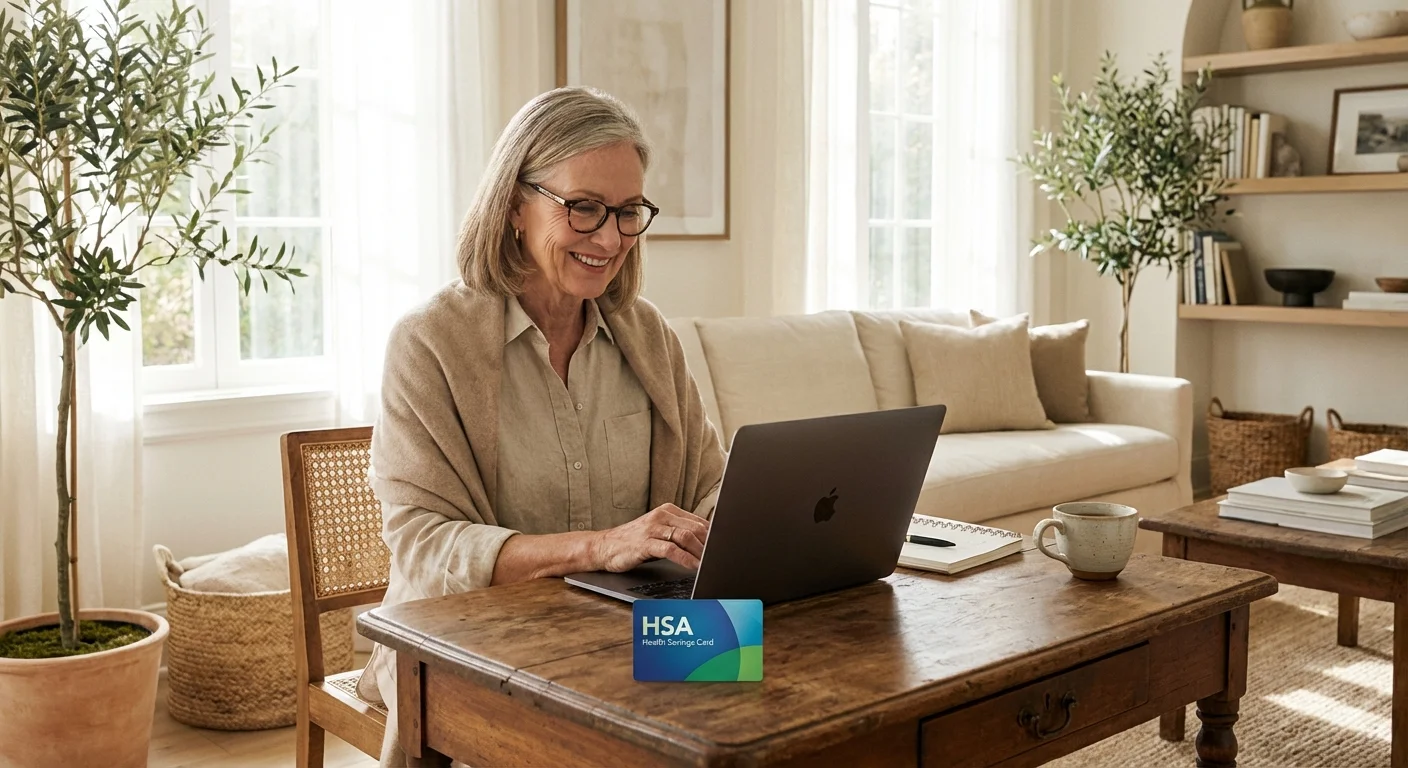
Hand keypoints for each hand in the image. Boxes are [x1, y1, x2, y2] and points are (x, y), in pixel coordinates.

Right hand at [591, 504, 709, 572]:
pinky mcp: (644, 543)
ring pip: (685, 537)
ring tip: (708, 564)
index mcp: (667, 510)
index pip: (698, 521)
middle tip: (718, 558)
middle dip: (709, 545)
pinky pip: (670, 550)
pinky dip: (685, 559)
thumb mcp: (658, 532)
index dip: (713, 536)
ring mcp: (652, 528)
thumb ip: (679, 533)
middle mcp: (661, 516)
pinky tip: (693, 567)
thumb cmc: (634, 541)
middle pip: (695, 528)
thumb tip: (706, 543)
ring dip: (700, 552)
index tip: (723, 548)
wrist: (604, 546)